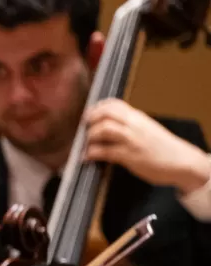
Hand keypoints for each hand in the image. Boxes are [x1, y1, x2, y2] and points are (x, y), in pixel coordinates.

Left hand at [83, 100, 210, 191]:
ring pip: (104, 129)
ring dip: (91, 136)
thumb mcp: (146, 129)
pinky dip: (92, 153)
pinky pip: (105, 151)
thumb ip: (129, 125)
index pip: (114, 103)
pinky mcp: (130, 156)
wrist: (181, 161)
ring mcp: (132, 140)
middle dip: (90, 119)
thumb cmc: (162, 147)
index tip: (89, 115)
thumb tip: (108, 125)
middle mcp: (134, 125)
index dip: (97, 107)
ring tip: (87, 143)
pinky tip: (87, 157)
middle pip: (106, 113)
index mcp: (138, 117)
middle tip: (84, 128)